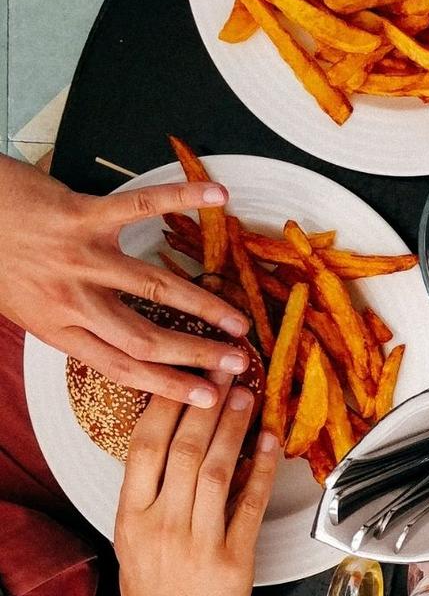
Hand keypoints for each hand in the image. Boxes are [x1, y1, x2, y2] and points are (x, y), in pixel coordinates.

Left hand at [0, 155, 249, 406]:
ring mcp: (78, 256)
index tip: (207, 398)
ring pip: (152, 288)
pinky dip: (181, 198)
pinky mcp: (81, 214)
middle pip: (145, 339)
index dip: (170, 387)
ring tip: (238, 319)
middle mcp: (70, 299)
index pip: (121, 368)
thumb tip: (110, 340)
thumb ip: (67, 322)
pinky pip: (140, 207)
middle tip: (237, 362)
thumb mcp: (22, 306)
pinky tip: (216, 197)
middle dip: (197, 355)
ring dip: (203, 305)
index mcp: (54, 327)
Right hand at [115, 377, 278, 595]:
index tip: (187, 375)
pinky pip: (251, 505)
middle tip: (226, 372)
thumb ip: (152, 487)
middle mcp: (162, 526)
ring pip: (219, 472)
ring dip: (235, 429)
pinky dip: (264, 470)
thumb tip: (180, 429)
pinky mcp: (233, 560)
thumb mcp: (134, 534)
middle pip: (186, 452)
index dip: (168, 406)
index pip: (145, 447)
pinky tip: (271, 442)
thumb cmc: (154, 584)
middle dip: (208, 406)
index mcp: (131, 516)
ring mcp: (198, 543)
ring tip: (247, 396)